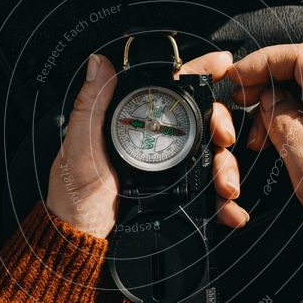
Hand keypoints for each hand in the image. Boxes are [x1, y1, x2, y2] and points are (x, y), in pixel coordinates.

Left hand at [46, 51, 247, 238]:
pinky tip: (229, 208)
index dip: (200, 73)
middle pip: (203, 122)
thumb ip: (91, 103)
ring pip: (211, 157)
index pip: (173, 89)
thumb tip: (99, 63)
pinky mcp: (176, 195)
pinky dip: (223, 202)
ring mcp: (169, 169)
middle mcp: (156, 141)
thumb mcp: (79, 144)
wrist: (81, 238)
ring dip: (225, 168)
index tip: (222, 66)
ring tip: (225, 186)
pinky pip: (206, 194)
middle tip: (223, 140)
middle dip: (222, 128)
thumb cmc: (74, 193)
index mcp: (134, 121)